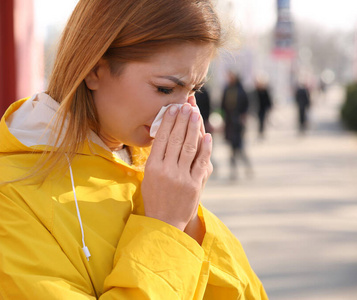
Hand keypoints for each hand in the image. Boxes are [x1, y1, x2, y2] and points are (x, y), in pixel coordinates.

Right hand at [142, 103, 212, 231]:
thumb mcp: (148, 177)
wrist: (164, 222)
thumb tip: (165, 137)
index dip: (168, 121)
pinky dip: (205, 148)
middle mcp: (166, 170)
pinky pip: (201, 162)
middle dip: (182, 120)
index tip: (172, 108)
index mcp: (152, 167)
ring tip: (196, 114)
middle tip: (186, 106)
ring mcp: (181, 177)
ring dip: (193, 129)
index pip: (161, 139)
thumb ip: (157, 159)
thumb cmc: (155, 198)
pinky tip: (208, 136)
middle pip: (175, 139)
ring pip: (188, 147)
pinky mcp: (194, 185)